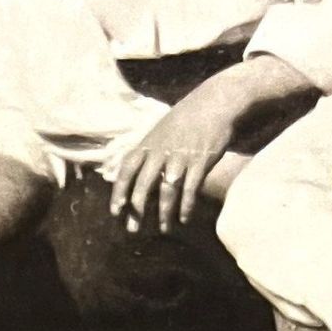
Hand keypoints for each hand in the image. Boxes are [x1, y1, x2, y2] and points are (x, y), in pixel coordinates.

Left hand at [110, 87, 242, 235]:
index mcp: (149, 143)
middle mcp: (162, 151)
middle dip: (137, 210)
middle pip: (144, 184)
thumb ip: (147, 152)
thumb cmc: (186, 119)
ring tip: (164, 228)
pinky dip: (186, 205)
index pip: (127, 169)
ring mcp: (181, 156)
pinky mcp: (200, 160)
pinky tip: (184, 218)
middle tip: (132, 229)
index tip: (115, 211)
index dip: (119, 191)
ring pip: (167, 190)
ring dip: (164, 213)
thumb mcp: (161, 130)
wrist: (216, 101)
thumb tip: (130, 173)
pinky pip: (190, 189)